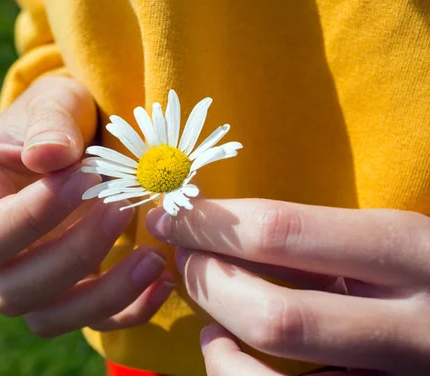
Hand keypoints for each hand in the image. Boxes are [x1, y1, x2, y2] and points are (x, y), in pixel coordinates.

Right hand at [0, 76, 174, 336]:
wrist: (81, 137)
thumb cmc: (60, 115)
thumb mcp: (54, 100)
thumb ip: (50, 121)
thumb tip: (48, 156)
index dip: (34, 217)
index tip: (89, 176)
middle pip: (11, 288)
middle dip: (75, 254)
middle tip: (122, 208)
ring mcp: (26, 277)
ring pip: (48, 318)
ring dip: (104, 295)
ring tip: (153, 259)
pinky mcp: (67, 291)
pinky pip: (88, 321)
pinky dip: (128, 310)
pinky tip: (162, 280)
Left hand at [146, 199, 429, 374]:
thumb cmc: (421, 267)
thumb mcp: (388, 238)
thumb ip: (324, 237)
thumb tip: (222, 226)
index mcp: (405, 250)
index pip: (280, 232)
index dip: (208, 225)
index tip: (170, 214)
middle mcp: (407, 324)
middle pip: (273, 313)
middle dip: (207, 279)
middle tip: (181, 253)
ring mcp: (391, 374)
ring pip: (276, 369)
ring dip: (218, 332)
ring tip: (202, 303)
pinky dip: (234, 372)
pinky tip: (222, 347)